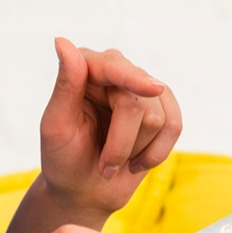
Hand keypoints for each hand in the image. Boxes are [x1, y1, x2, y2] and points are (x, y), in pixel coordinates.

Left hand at [39, 38, 181, 217]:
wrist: (83, 190)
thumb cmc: (63, 159)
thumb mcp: (56, 126)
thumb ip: (65, 85)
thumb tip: (63, 42)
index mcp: (85, 69)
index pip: (114, 67)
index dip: (134, 78)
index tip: (153, 90)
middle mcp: (115, 72)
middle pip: (138, 100)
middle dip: (121, 143)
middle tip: (103, 167)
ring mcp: (141, 90)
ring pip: (158, 118)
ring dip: (135, 151)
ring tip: (114, 162)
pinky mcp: (162, 108)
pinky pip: (175, 126)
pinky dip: (157, 153)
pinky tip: (137, 162)